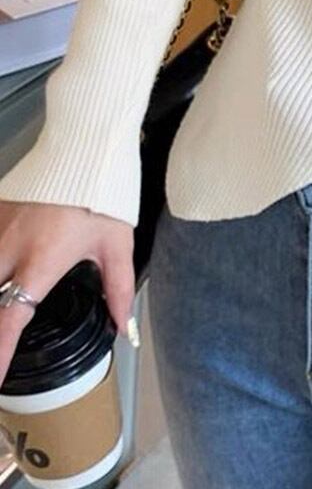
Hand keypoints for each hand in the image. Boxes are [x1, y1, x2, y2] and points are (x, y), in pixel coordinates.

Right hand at [0, 200, 135, 387]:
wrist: (84, 148)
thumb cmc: (102, 194)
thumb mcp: (117, 244)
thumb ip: (118, 289)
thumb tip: (122, 326)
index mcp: (41, 262)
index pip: (10, 318)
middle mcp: (9, 249)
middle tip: (2, 341)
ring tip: (6, 310)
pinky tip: (4, 271)